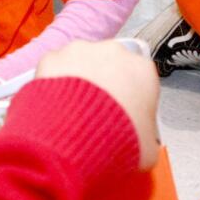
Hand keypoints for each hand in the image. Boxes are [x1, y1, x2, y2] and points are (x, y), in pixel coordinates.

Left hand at [35, 41, 160, 168]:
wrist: (78, 138)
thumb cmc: (116, 139)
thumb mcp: (148, 148)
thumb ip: (147, 137)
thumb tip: (142, 144)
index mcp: (143, 71)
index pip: (138, 81)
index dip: (129, 99)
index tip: (121, 114)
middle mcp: (114, 53)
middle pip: (108, 67)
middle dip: (101, 86)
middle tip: (93, 114)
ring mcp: (82, 51)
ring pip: (79, 63)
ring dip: (77, 82)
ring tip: (71, 112)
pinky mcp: (54, 57)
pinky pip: (53, 68)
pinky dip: (51, 84)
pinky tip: (53, 106)